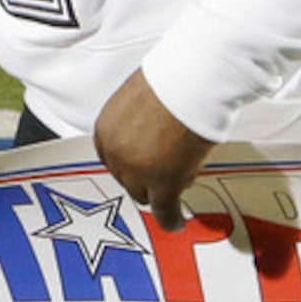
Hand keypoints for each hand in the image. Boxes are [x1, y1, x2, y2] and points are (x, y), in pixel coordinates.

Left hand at [93, 68, 215, 230]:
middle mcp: (116, 153)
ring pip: (145, 195)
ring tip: (174, 191)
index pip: (112, 158)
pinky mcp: (164, 183)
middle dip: (145, 177)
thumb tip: (150, 125)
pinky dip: (170, 218)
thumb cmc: (174, 79)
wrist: (193, 80)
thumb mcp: (140, 98)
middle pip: (127, 179)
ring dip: (159, 194)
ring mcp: (138, 171)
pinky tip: (175, 222)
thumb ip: (138, 118)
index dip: (130, 162)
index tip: (140, 165)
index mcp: (106, 129)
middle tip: (163, 173)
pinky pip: (164, 210)